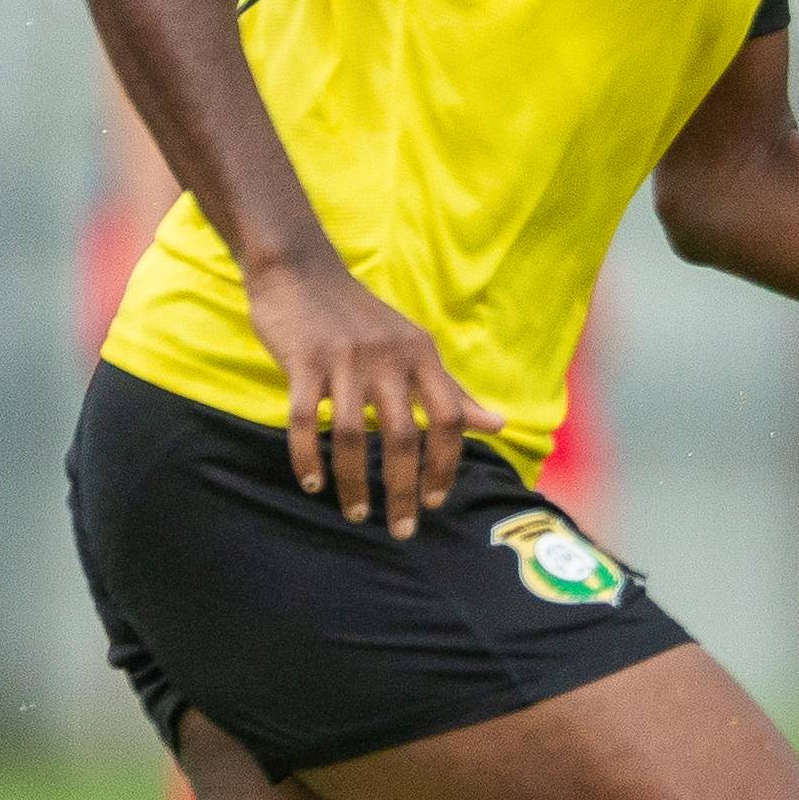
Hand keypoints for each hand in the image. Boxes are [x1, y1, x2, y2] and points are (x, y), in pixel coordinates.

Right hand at [244, 256, 500, 534]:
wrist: (300, 270)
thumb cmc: (361, 319)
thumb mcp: (414, 347)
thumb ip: (453, 390)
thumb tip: (499, 425)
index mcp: (421, 355)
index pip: (450, 417)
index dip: (447, 464)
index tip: (436, 502)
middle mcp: (388, 358)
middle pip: (404, 435)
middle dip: (405, 490)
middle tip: (402, 529)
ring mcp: (343, 360)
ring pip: (348, 434)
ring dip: (354, 482)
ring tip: (357, 513)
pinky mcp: (302, 361)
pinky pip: (302, 420)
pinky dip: (306, 458)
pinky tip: (312, 484)